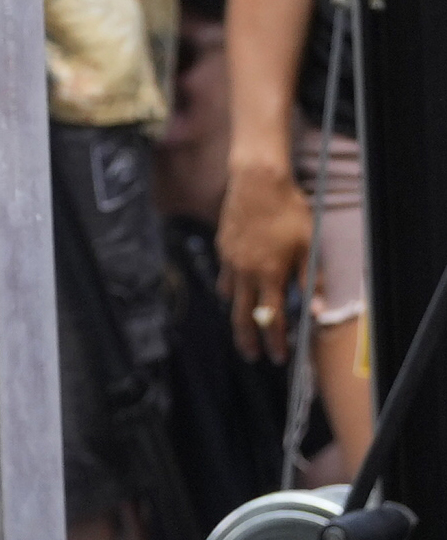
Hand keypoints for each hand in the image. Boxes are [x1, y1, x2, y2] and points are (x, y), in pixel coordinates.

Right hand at [223, 155, 314, 357]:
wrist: (257, 182)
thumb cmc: (288, 212)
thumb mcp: (308, 246)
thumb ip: (310, 280)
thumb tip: (317, 311)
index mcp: (269, 274)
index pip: (272, 318)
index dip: (275, 340)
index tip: (278, 357)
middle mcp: (245, 271)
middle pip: (243, 315)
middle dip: (248, 339)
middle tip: (252, 355)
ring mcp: (230, 259)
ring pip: (230, 296)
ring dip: (238, 314)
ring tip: (245, 325)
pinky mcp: (222, 246)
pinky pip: (225, 275)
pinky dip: (231, 289)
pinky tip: (237, 289)